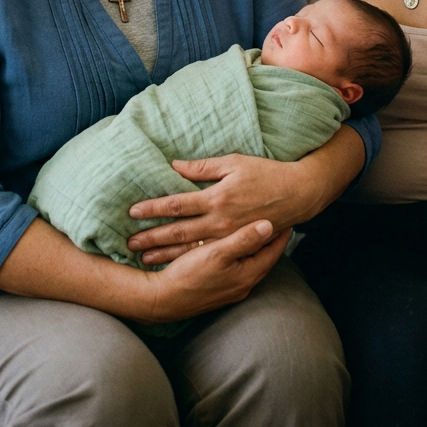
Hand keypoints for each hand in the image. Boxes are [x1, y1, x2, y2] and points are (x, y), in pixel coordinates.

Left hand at [127, 154, 313, 265]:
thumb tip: (175, 166)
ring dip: (166, 253)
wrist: (297, 195)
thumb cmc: (265, 173)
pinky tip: (174, 264)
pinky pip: (209, 254)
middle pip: (179, 231)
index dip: (154, 208)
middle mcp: (220, 221)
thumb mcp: (234, 163)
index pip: (177, 205)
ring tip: (144, 258)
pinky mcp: (237, 244)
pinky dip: (188, 259)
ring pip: (191, 248)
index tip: (134, 211)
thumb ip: (204, 168)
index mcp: (217, 198)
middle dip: (153, 237)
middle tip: (130, 242)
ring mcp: (229, 236)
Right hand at [136, 219, 290, 323]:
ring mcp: (231, 289)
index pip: (272, 251)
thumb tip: (270, 225)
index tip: (288, 217)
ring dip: (255, 247)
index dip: (281, 233)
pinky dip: (241, 255)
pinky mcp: (218, 289)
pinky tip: (234, 247)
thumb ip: (244, 239)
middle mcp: (243, 285)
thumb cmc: (190, 274)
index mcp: (247, 275)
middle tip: (278, 219)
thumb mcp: (218, 254)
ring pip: (250, 263)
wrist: (162, 299)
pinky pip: (238, 269)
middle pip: (264, 258)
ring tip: (259, 230)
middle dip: (270, 240)